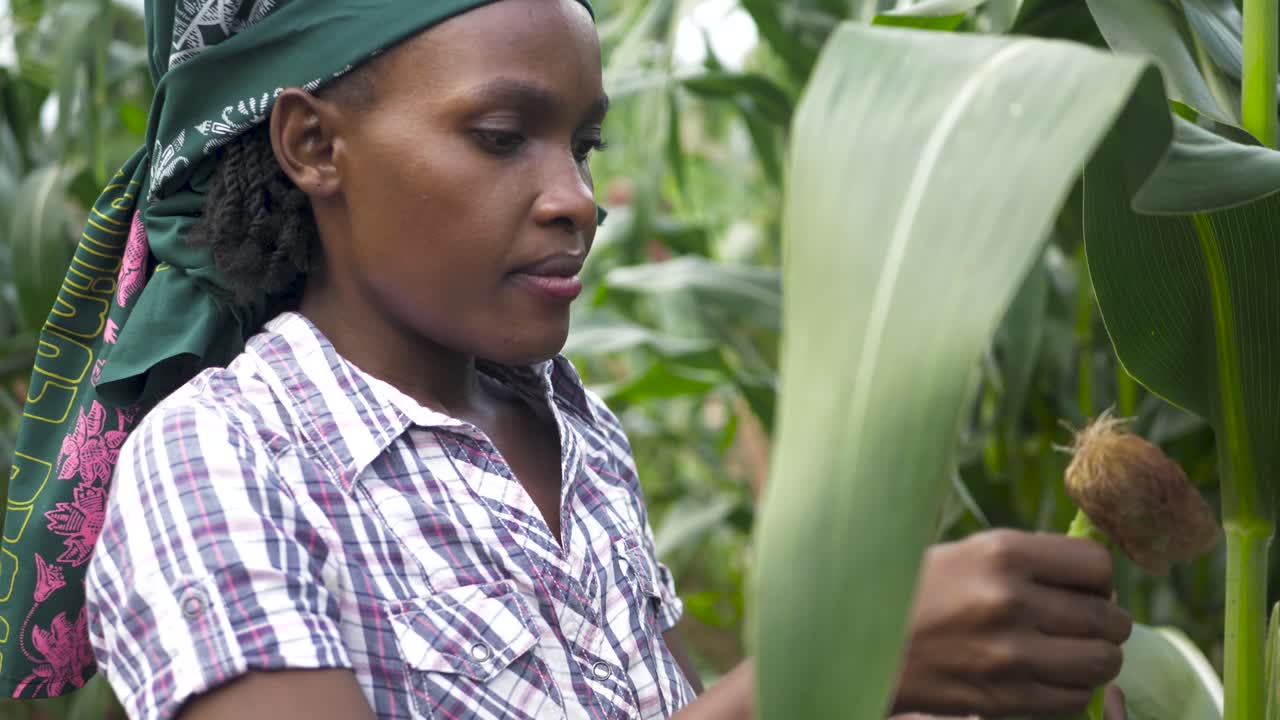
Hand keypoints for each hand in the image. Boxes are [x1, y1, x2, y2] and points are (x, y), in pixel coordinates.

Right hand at [892, 529, 1131, 718]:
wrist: (862, 645)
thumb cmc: (916, 592)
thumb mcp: (968, 554)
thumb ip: (1030, 559)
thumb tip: (1097, 573)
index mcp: (1002, 553)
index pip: (1097, 564)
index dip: (1097, 578)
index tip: (1083, 587)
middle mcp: (1010, 601)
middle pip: (1107, 618)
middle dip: (1104, 622)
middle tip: (1082, 623)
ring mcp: (1009, 655)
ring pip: (1101, 662)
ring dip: (1094, 659)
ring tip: (1070, 652)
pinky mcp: (1004, 698)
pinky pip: (1073, 699)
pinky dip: (1070, 690)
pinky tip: (1045, 676)